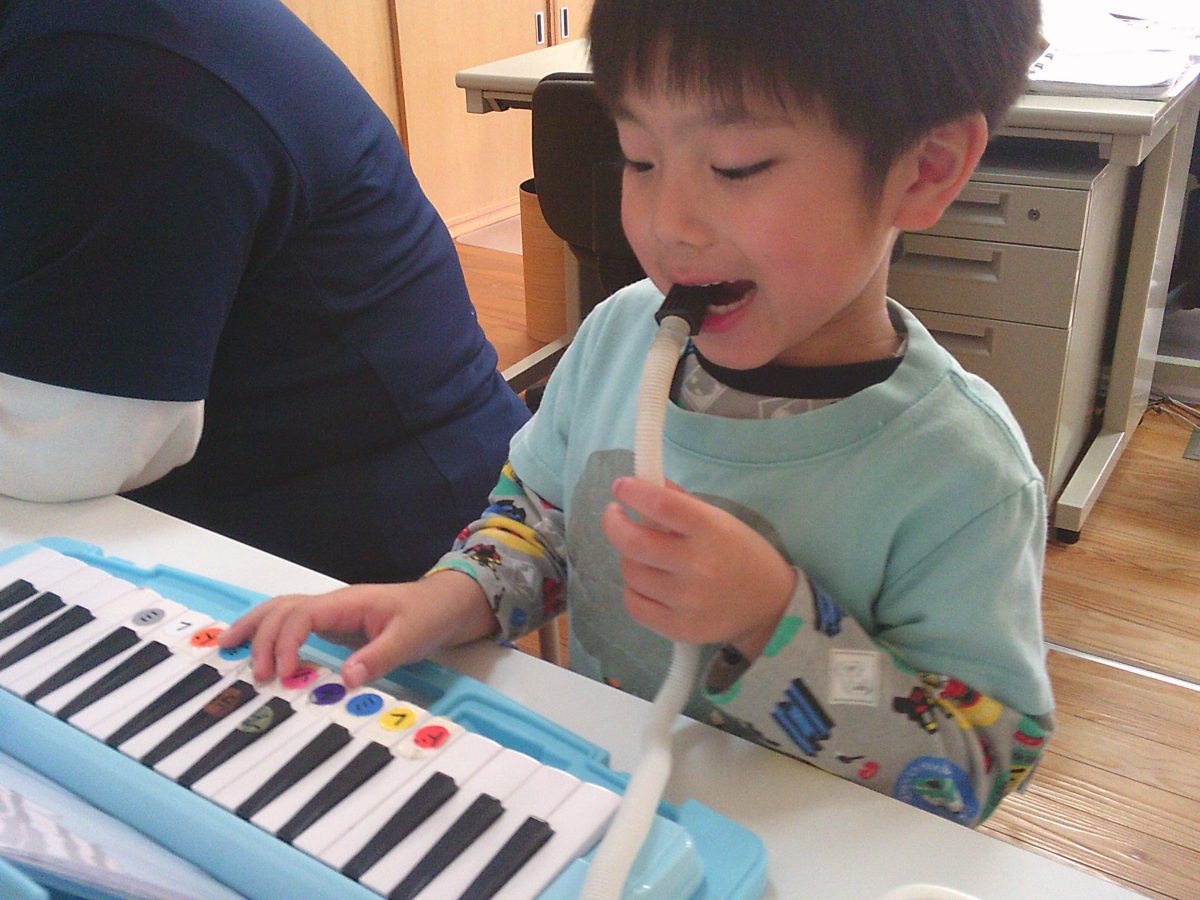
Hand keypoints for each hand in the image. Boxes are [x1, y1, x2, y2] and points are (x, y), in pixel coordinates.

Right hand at [217, 571, 495, 688]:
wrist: (445, 604)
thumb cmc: (428, 617)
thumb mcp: (410, 638)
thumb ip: (379, 657)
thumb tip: (346, 679)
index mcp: (347, 603)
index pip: (302, 615)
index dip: (286, 642)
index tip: (283, 674)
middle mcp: (333, 603)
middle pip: (283, 609)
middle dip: (262, 638)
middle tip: (255, 675)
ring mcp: (331, 612)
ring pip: (282, 610)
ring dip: (255, 627)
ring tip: (226, 648)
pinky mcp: (332, 625)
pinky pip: (293, 623)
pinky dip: (269, 632)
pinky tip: (254, 648)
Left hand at [601, 476, 795, 656]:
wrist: (770, 606)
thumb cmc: (741, 554)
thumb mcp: (720, 520)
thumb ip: (680, 502)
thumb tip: (642, 483)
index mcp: (711, 530)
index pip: (660, 504)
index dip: (633, 492)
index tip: (621, 487)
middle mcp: (697, 565)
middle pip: (633, 541)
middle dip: (613, 523)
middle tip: (614, 516)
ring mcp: (686, 601)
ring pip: (631, 572)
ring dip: (628, 557)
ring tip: (643, 554)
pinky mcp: (678, 628)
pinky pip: (634, 604)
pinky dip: (633, 589)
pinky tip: (645, 582)